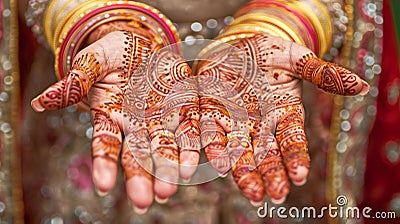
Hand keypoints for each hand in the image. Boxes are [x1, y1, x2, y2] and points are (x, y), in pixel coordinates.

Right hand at [31, 30, 199, 210]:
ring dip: (169, 168)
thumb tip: (39, 102)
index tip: (104, 186)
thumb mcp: (92, 62)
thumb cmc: (112, 54)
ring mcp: (161, 118)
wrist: (141, 43)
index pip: (105, 143)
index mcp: (110, 115)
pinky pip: (191, 128)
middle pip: (138, 154)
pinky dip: (194, 146)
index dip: (104, 163)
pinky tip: (198, 165)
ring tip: (171, 189)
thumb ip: (75, 82)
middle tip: (144, 201)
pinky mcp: (184, 106)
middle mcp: (136, 124)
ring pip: (166, 147)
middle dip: (141, 177)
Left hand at [197, 33, 368, 203]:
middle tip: (275, 195)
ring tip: (251, 192)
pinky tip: (220, 165)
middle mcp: (261, 125)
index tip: (299, 177)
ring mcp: (236, 122)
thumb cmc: (271, 53)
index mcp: (285, 115)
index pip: (292, 141)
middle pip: (267, 154)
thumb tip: (361, 85)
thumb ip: (322, 74)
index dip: (296, 159)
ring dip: (244, 173)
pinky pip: (212, 135)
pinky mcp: (212, 114)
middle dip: (271, 175)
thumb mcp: (297, 59)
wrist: (238, 45)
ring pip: (241, 152)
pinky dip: (216, 150)